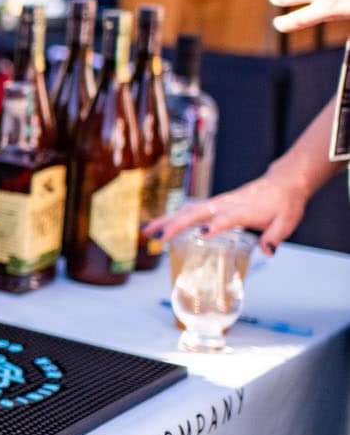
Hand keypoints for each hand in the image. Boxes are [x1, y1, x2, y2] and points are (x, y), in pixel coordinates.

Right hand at [143, 167, 309, 255]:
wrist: (284, 183)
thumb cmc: (285, 203)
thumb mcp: (287, 221)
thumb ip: (276, 236)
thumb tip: (267, 251)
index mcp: (242, 210)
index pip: (225, 218)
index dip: (214, 226)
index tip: (200, 234)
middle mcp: (225, 204)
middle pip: (195, 214)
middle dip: (174, 225)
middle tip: (155, 238)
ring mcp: (217, 203)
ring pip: (187, 211)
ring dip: (166, 221)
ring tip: (147, 232)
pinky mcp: (215, 204)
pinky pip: (190, 211)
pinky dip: (173, 218)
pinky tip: (161, 226)